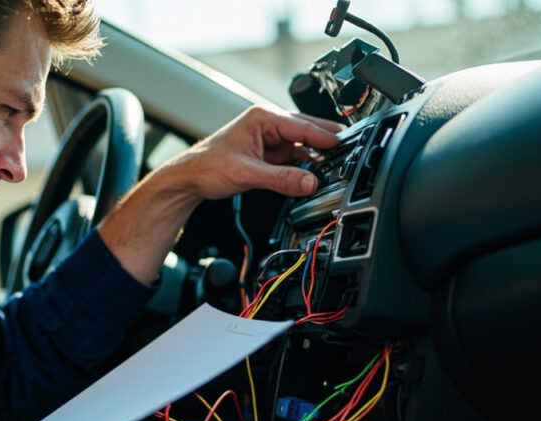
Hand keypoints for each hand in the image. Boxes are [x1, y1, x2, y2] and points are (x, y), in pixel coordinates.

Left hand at [158, 105, 341, 200]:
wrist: (188, 179)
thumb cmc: (207, 167)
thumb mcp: (247, 173)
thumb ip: (281, 178)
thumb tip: (309, 182)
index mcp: (262, 118)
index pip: (302, 126)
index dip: (325, 136)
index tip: (345, 144)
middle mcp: (267, 124)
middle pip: (306, 130)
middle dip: (327, 140)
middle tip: (352, 149)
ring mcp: (268, 138)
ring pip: (302, 144)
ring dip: (317, 154)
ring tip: (338, 163)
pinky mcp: (267, 154)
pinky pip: (293, 156)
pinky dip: (306, 163)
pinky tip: (317, 171)